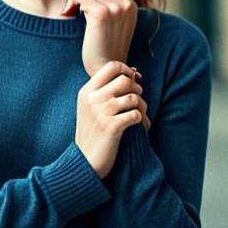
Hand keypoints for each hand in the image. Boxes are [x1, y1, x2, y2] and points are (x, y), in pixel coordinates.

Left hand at [61, 0, 137, 76]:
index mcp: (130, 4)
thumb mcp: (115, 22)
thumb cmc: (105, 47)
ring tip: (72, 10)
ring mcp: (114, 8)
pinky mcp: (101, 14)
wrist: (106, 68)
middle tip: (74, 4)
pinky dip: (72, 3)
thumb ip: (110, 2)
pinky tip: (70, 14)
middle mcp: (125, 4)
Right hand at [76, 61, 148, 178]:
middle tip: (137, 102)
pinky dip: (142, 120)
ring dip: (142, 107)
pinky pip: (136, 114)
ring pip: (134, 97)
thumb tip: (134, 73)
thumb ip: (105, 90)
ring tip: (140, 116)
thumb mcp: (90, 107)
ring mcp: (101, 112)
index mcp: (87, 91)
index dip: (127, 70)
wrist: (85, 161)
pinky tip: (139, 127)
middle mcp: (93, 99)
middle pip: (125, 80)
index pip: (112, 66)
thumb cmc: (93, 133)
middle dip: (137, 89)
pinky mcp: (111, 126)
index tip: (133, 80)